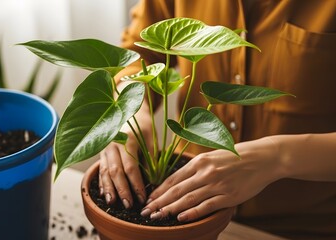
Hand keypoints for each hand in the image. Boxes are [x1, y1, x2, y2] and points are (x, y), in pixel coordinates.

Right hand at [98, 102, 152, 208]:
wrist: (128, 109)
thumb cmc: (143, 124)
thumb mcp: (150, 138)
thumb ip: (150, 158)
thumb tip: (152, 182)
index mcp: (127, 139)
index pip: (131, 167)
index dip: (136, 184)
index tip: (143, 198)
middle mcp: (112, 143)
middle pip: (115, 171)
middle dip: (122, 190)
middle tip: (129, 205)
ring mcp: (103, 147)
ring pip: (105, 171)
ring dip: (109, 189)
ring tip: (113, 203)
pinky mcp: (100, 151)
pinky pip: (100, 169)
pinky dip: (102, 183)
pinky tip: (105, 194)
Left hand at [140, 137, 282, 221]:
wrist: (263, 158)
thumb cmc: (236, 157)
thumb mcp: (213, 156)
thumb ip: (196, 167)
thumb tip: (179, 180)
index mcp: (199, 161)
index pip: (173, 179)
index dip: (159, 191)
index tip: (148, 200)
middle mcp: (205, 172)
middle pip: (176, 190)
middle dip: (159, 202)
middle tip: (146, 212)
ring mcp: (217, 184)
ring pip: (188, 199)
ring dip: (170, 209)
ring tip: (157, 217)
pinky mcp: (228, 196)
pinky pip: (206, 206)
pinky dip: (193, 213)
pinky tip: (181, 218)